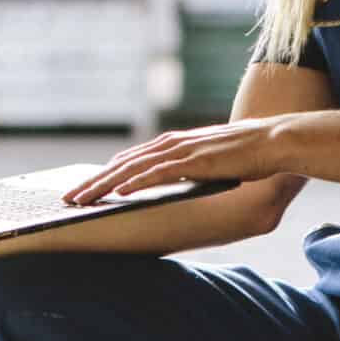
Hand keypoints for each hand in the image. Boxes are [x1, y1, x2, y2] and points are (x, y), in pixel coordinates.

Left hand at [63, 118, 295, 204]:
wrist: (271, 141)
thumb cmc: (242, 155)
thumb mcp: (205, 163)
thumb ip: (185, 171)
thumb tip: (169, 186)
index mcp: (171, 144)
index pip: (127, 160)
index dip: (102, 175)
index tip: (82, 189)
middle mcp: (170, 144)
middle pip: (121, 164)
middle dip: (92, 182)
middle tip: (67, 199)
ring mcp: (181, 151)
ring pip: (132, 169)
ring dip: (104, 185)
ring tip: (82, 200)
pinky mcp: (195, 161)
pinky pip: (158, 173)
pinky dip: (136, 182)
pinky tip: (119, 193)